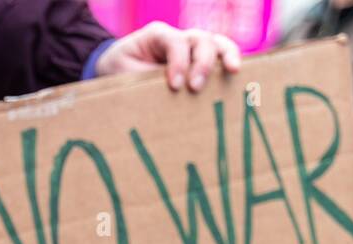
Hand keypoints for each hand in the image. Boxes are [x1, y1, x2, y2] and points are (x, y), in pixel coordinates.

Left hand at [95, 22, 240, 91]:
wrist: (114, 69)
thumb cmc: (118, 72)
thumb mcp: (122, 76)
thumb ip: (141, 82)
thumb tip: (161, 100)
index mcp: (156, 36)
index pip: (175, 42)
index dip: (178, 62)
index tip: (174, 86)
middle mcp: (178, 38)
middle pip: (201, 39)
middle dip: (202, 63)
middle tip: (195, 88)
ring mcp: (192, 48)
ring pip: (216, 43)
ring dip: (227, 56)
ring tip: (233, 72)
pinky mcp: (199, 62)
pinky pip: (220, 57)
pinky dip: (229, 64)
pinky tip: (238, 77)